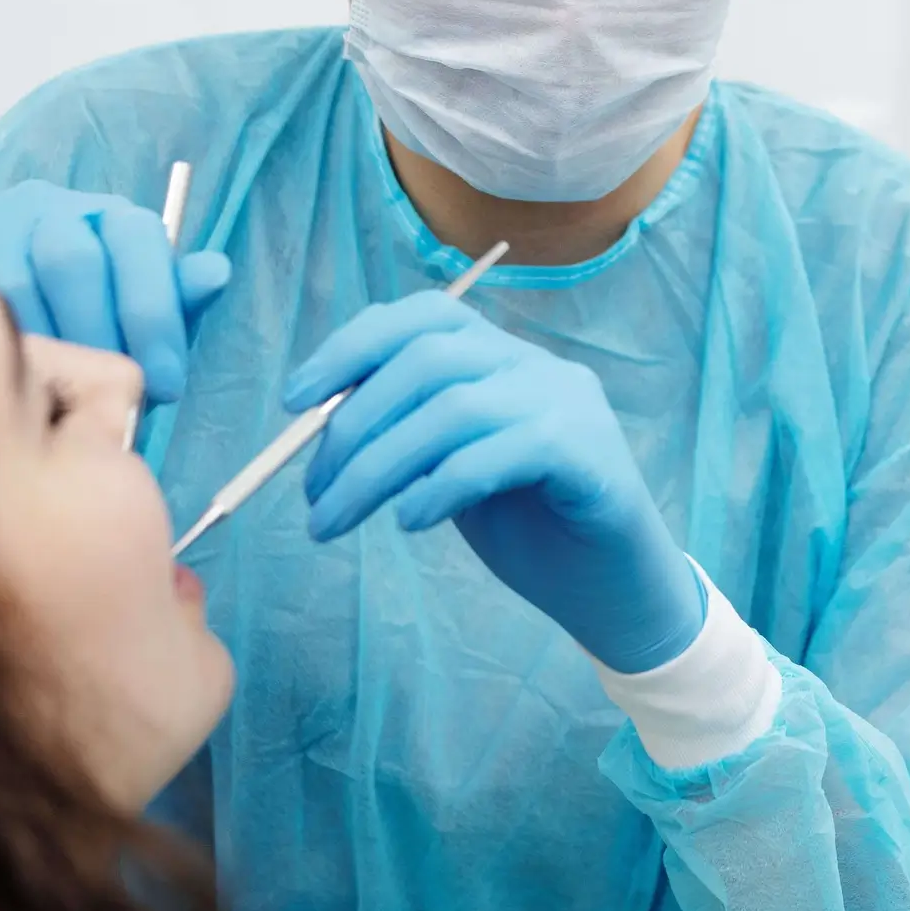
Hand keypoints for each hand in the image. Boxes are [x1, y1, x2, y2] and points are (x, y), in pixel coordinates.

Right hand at [0, 181, 230, 404]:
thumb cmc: (85, 315)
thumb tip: (215, 272)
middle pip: (73, 259)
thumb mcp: (140, 310)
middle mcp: (49, 209)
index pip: (138, 240)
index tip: (165, 382)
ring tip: (61, 397)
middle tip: (108, 393)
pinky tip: (13, 381)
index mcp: (109, 218)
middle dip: (98, 335)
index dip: (155, 315)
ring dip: (45, 348)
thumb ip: (175, 299)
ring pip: (15, 282)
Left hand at [286, 293, 704, 673]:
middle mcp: (539, 366)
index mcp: (503, 358)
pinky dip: (440, 486)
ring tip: (338, 519)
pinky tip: (410, 522)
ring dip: (379, 467)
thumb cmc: (530, 532)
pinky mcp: (590, 453)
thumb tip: (319, 426)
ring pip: (455, 408)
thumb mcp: (450, 472)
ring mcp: (570, 404)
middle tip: (313, 492)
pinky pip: (499, 452)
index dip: (350, 347)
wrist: (615, 592)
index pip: (422, 318)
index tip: (294, 402)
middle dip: (353, 426)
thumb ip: (407, 437)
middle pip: (428, 361)